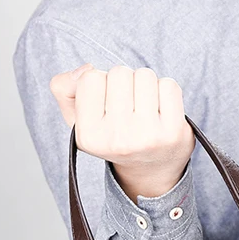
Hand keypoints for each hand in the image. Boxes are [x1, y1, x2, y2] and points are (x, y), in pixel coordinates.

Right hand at [50, 64, 194, 201]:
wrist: (151, 170)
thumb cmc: (114, 136)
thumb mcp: (79, 119)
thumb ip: (63, 89)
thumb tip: (86, 69)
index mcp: (89, 137)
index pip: (90, 77)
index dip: (100, 84)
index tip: (106, 104)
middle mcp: (118, 140)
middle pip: (119, 73)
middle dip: (125, 83)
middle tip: (129, 107)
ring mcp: (148, 137)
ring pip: (145, 75)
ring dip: (146, 86)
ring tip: (145, 109)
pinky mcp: (174, 133)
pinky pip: (169, 85)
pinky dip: (166, 92)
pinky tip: (162, 112)